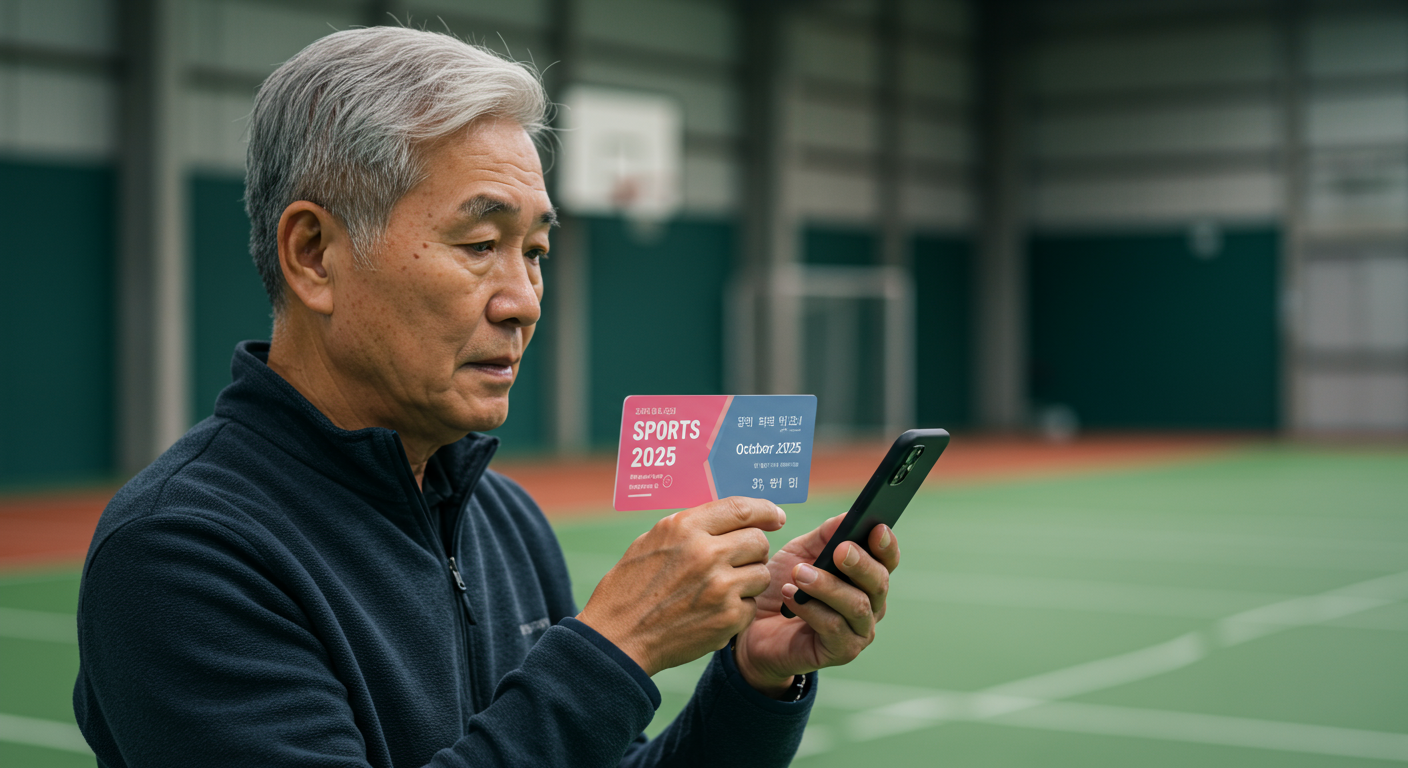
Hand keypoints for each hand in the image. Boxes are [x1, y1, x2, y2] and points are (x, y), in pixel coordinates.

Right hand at [576, 497, 784, 675]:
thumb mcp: (653, 541)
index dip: (765, 510)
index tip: (775, 516)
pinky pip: (751, 605)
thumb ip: (691, 527)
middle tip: (738, 560)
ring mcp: (720, 587)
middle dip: (753, 550)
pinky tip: (713, 611)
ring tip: (721, 588)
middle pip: (758, 541)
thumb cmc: (631, 587)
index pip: (741, 508)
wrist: (619, 637)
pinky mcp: (728, 618)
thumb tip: (728, 517)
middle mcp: (707, 553)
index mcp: (686, 528)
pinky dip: (738, 608)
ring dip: (748, 580)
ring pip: (761, 573)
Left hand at [733, 515, 899, 696]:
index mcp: (866, 577)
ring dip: (828, 586)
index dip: (886, 545)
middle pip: (879, 582)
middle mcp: (871, 604)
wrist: (756, 628)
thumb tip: (848, 517)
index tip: (876, 528)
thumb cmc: (784, 586)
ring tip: (799, 573)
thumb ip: (825, 536)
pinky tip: (789, 596)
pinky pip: (834, 628)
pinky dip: (811, 609)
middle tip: (839, 550)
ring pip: (857, 605)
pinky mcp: (842, 651)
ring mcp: (860, 631)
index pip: (887, 560)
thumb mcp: (801, 552)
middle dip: (860, 563)